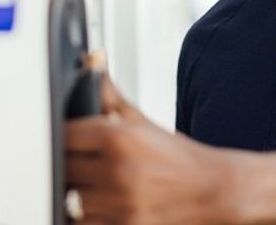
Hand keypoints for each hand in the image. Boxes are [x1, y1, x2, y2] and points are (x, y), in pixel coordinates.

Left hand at [65, 61, 234, 223]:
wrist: (211, 189)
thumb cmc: (178, 157)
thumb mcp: (144, 122)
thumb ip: (112, 98)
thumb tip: (94, 66)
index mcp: (121, 138)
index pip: (66, 135)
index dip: (66, 136)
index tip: (72, 138)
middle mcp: (118, 170)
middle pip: (64, 168)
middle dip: (71, 164)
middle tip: (85, 162)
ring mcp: (119, 203)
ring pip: (70, 200)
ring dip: (77, 194)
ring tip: (95, 185)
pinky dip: (86, 217)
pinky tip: (100, 206)